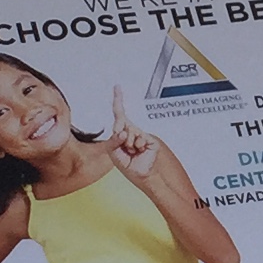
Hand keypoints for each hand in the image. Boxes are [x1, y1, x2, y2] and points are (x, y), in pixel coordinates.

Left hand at [105, 85, 191, 200]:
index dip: (118, 100)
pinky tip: (139, 151)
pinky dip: (137, 146)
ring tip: (132, 152)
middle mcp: (130, 131)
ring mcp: (139, 134)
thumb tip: (121, 131)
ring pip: (129, 132)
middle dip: (121, 134)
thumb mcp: (115, 155)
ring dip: (128, 144)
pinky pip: (138, 138)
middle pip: (121, 123)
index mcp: (121, 134)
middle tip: (125, 145)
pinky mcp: (148, 137)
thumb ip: (114, 142)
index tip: (117, 88)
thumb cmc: (130, 166)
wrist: (145, 174)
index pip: (119, 114)